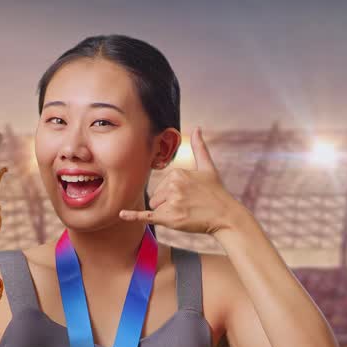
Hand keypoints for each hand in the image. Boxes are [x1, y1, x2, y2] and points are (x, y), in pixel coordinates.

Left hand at [118, 126, 246, 234]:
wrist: (225, 216)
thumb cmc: (217, 193)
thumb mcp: (208, 168)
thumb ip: (200, 148)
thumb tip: (197, 128)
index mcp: (177, 173)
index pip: (162, 186)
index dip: (174, 194)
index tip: (190, 196)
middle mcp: (173, 186)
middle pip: (157, 197)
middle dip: (169, 204)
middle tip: (190, 206)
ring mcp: (171, 202)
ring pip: (157, 209)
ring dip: (168, 214)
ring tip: (187, 213)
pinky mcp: (170, 218)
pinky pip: (146, 216)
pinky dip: (133, 216)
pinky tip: (121, 214)